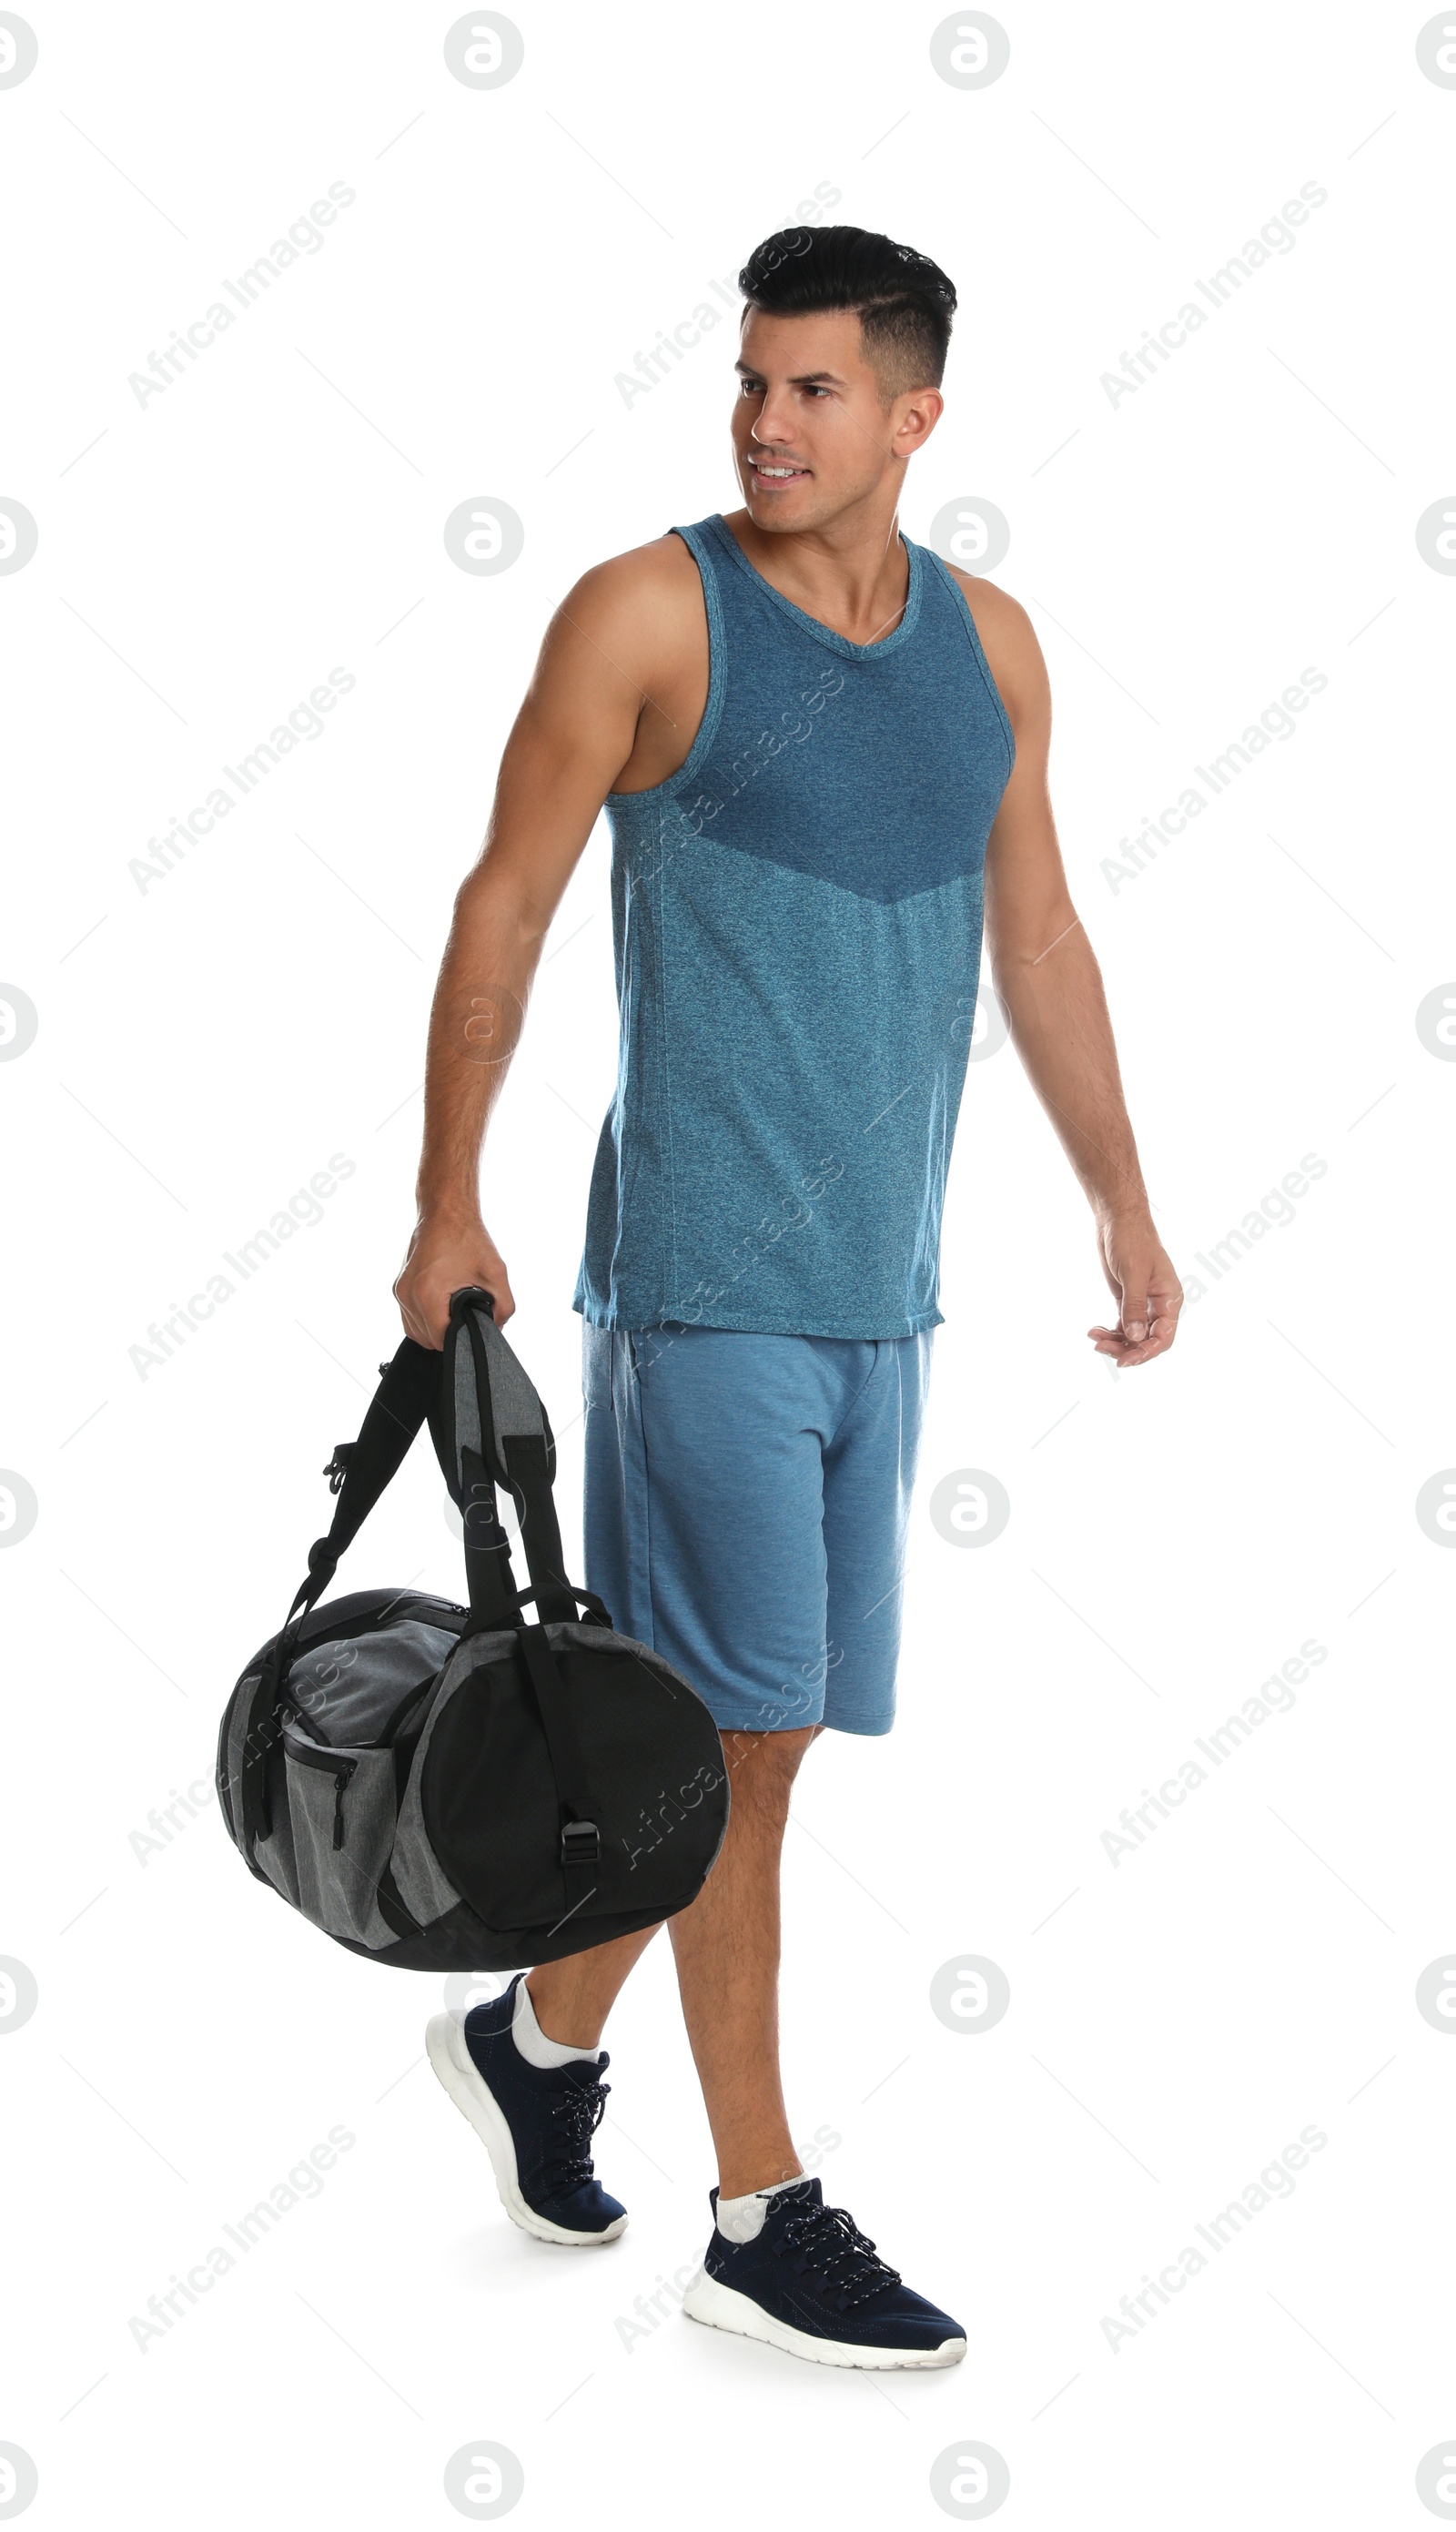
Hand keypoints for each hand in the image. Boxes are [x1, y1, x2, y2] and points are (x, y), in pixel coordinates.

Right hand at [393, 1212, 515, 1347]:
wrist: (445, 1211)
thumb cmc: (467, 1237)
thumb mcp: (497, 1273)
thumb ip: (503, 1307)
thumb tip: (495, 1328)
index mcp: (428, 1293)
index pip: (441, 1340)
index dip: (461, 1340)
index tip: (474, 1329)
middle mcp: (408, 1294)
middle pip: (427, 1340)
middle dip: (450, 1335)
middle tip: (468, 1319)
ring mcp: (401, 1291)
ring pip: (415, 1332)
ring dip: (435, 1331)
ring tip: (455, 1313)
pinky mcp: (399, 1287)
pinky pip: (409, 1318)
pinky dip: (425, 1321)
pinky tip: (442, 1309)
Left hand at [1088, 1213, 1181, 1368]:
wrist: (1118, 1219)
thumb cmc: (1131, 1240)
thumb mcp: (1133, 1273)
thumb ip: (1135, 1306)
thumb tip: (1136, 1337)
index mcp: (1169, 1298)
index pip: (1164, 1337)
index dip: (1146, 1352)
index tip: (1124, 1361)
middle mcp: (1159, 1304)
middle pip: (1148, 1340)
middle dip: (1126, 1348)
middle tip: (1100, 1347)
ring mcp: (1144, 1303)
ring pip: (1134, 1335)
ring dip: (1115, 1341)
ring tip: (1094, 1338)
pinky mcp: (1128, 1299)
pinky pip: (1124, 1325)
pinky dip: (1110, 1331)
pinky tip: (1094, 1331)